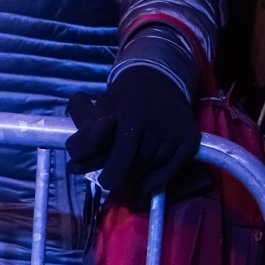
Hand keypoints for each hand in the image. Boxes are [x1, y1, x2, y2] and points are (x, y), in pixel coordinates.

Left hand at [66, 67, 199, 195]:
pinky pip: (174, 168)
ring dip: (140, 170)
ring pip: (154, 165)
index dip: (115, 167)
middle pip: (138, 160)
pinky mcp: (191, 139)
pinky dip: (160, 178)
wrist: (158, 82)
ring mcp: (178, 130)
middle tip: (113, 172)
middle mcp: (160, 120)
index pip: (125, 147)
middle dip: (124, 168)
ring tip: (133, 160)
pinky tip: (148, 183)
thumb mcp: (101, 108)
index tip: (106, 183)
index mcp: (133, 112)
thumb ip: (88, 136)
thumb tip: (74, 167)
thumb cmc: (123, 99)